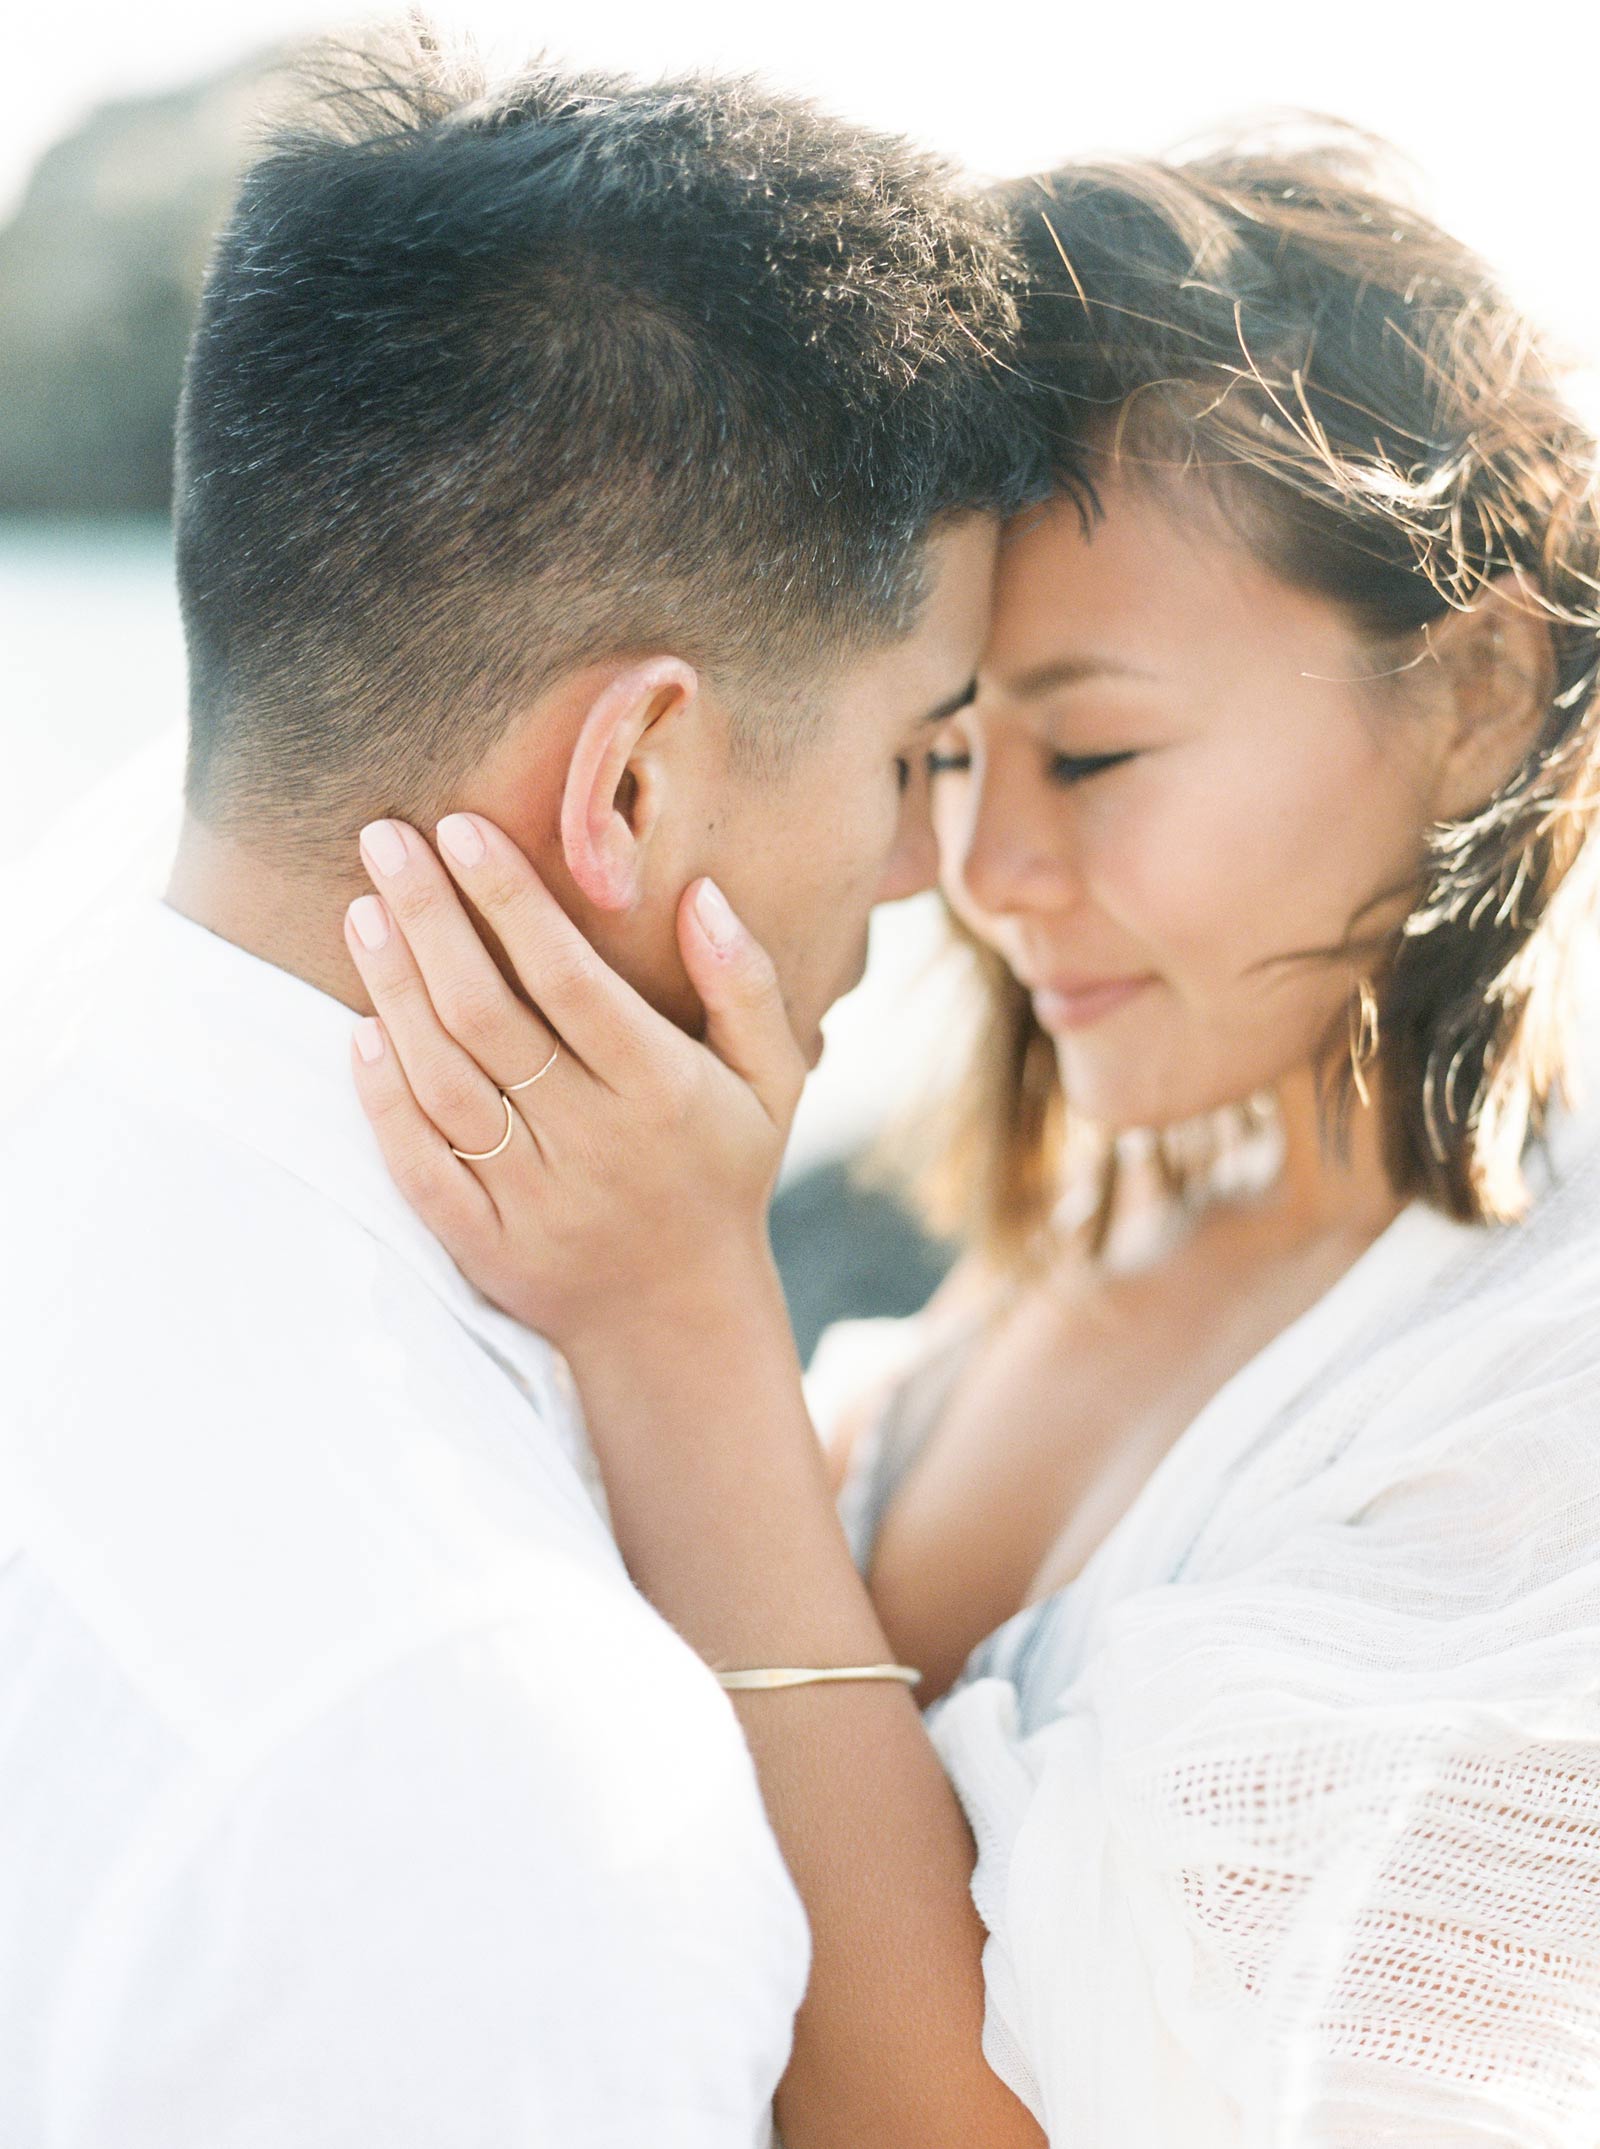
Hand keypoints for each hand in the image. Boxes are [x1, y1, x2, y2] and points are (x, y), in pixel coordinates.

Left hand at [343, 813, 806, 1346]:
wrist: (679, 1318)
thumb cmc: (722, 1172)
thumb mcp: (771, 1081)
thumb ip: (745, 986)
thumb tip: (699, 893)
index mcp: (661, 1089)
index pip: (569, 977)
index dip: (508, 899)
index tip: (459, 828)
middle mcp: (592, 1139)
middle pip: (488, 1015)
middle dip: (429, 918)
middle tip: (382, 840)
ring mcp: (531, 1195)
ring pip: (443, 1079)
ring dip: (394, 990)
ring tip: (361, 910)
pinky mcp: (481, 1242)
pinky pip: (418, 1164)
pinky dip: (382, 1097)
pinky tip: (358, 1029)